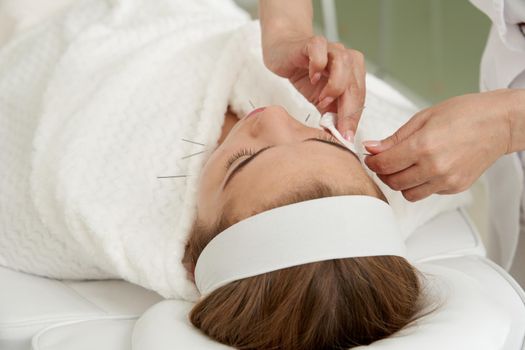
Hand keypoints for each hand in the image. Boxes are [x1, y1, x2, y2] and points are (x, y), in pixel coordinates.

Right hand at [262, 34, 365, 140]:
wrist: (283, 51)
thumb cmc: (304, 73)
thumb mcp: (320, 99)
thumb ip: (331, 114)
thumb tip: (339, 136)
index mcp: (352, 73)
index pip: (359, 98)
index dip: (354, 118)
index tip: (347, 138)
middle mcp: (345, 59)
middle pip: (355, 84)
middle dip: (348, 110)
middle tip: (340, 129)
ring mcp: (330, 49)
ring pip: (344, 64)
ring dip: (335, 87)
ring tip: (322, 101)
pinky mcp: (312, 43)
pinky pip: (320, 51)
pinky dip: (318, 66)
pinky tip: (312, 78)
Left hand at [362, 90, 513, 201]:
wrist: (500, 123)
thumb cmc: (466, 114)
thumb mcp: (424, 118)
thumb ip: (395, 138)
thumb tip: (372, 147)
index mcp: (423, 146)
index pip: (384, 164)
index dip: (372, 162)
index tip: (371, 157)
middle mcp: (435, 167)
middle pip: (393, 182)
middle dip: (383, 173)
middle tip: (384, 161)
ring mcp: (446, 180)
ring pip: (408, 194)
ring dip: (400, 182)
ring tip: (404, 167)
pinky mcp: (455, 188)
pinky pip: (427, 193)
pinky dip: (419, 184)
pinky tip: (424, 169)